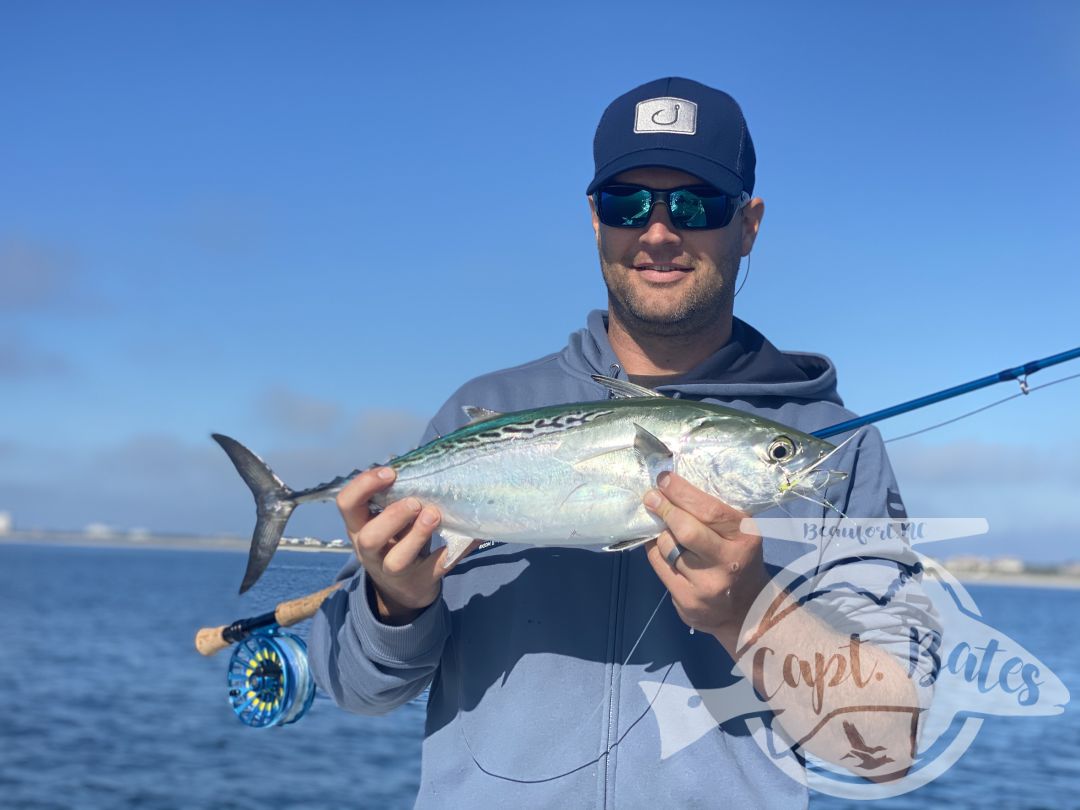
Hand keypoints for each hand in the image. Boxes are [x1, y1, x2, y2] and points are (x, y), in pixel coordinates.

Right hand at [336, 468, 477, 624]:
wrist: (404, 589)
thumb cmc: (397, 538)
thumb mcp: (389, 518)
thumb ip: (399, 495)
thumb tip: (436, 456)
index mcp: (359, 526)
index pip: (347, 504)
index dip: (363, 486)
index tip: (389, 473)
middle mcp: (370, 551)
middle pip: (369, 537)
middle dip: (393, 516)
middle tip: (416, 502)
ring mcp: (393, 571)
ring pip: (397, 560)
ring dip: (417, 535)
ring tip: (435, 515)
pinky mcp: (420, 583)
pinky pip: (435, 569)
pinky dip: (452, 552)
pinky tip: (468, 536)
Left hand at [642, 472, 768, 644]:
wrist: (748, 610)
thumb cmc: (739, 559)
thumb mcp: (740, 533)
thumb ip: (715, 513)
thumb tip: (674, 486)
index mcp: (745, 537)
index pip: (709, 510)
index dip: (682, 492)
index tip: (664, 479)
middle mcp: (728, 562)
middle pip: (685, 529)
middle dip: (665, 508)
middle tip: (651, 497)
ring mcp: (706, 585)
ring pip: (667, 546)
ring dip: (662, 533)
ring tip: (666, 529)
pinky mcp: (687, 600)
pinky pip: (659, 565)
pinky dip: (657, 551)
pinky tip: (663, 548)